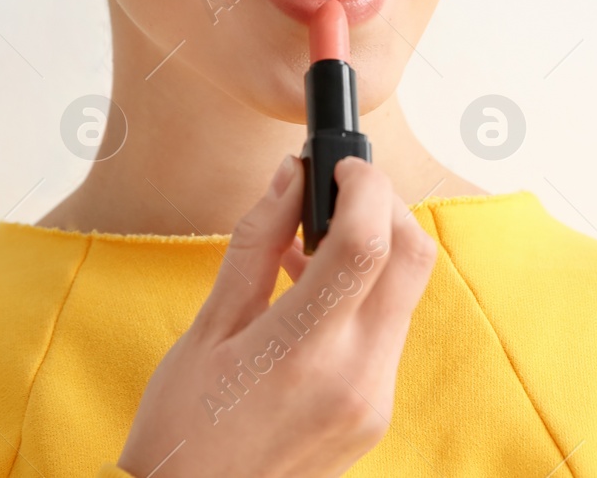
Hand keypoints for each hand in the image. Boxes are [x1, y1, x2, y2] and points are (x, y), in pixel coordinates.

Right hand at [116, 155, 438, 476]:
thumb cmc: (183, 432)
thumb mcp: (206, 329)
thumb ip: (256, 245)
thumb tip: (290, 178)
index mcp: (303, 352)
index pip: (366, 243)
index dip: (362, 185)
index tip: (340, 163)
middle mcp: (356, 377)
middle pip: (413, 259)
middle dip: (386, 206)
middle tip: (339, 191)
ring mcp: (374, 401)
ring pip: (407, 294)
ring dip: (375, 251)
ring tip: (310, 245)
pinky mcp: (377, 415)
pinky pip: (389, 333)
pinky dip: (365, 295)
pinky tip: (313, 295)